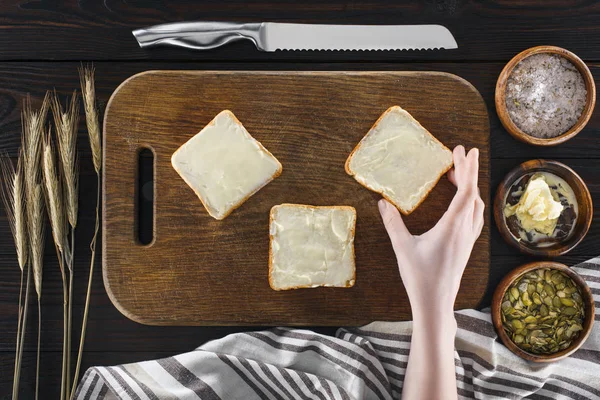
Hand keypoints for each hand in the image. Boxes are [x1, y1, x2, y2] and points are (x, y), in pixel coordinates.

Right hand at [378, 146, 483, 318]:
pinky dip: (469, 202)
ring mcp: (468, 238)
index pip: (465, 190)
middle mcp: (465, 230)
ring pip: (475, 205)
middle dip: (469, 172)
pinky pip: (473, 216)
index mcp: (453, 226)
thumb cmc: (419, 276)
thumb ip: (393, 223)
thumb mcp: (402, 247)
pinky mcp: (466, 245)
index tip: (463, 151)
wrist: (436, 302)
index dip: (466, 168)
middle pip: (473, 194)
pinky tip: (460, 203)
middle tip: (462, 154)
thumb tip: (382, 202)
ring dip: (470, 187)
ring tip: (458, 175)